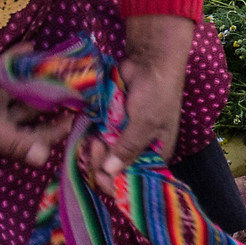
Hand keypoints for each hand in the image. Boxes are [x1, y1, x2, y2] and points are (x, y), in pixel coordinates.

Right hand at [0, 47, 72, 165]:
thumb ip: (17, 144)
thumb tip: (44, 160)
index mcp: (2, 136)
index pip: (36, 136)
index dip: (57, 130)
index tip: (77, 115)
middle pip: (30, 112)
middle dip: (50, 101)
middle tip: (74, 85)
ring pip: (18, 90)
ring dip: (35, 79)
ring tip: (58, 65)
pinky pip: (2, 69)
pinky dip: (16, 59)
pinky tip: (33, 47)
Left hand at [84, 15, 194, 175]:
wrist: (149, 61)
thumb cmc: (157, 93)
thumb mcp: (146, 123)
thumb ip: (128, 148)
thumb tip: (110, 172)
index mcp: (156, 153)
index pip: (136, 180)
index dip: (117, 182)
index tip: (101, 175)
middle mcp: (139, 149)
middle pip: (116, 170)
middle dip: (102, 164)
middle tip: (96, 147)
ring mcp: (123, 137)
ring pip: (103, 156)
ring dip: (95, 152)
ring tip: (93, 140)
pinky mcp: (109, 124)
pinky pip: (97, 139)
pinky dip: (90, 139)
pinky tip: (88, 135)